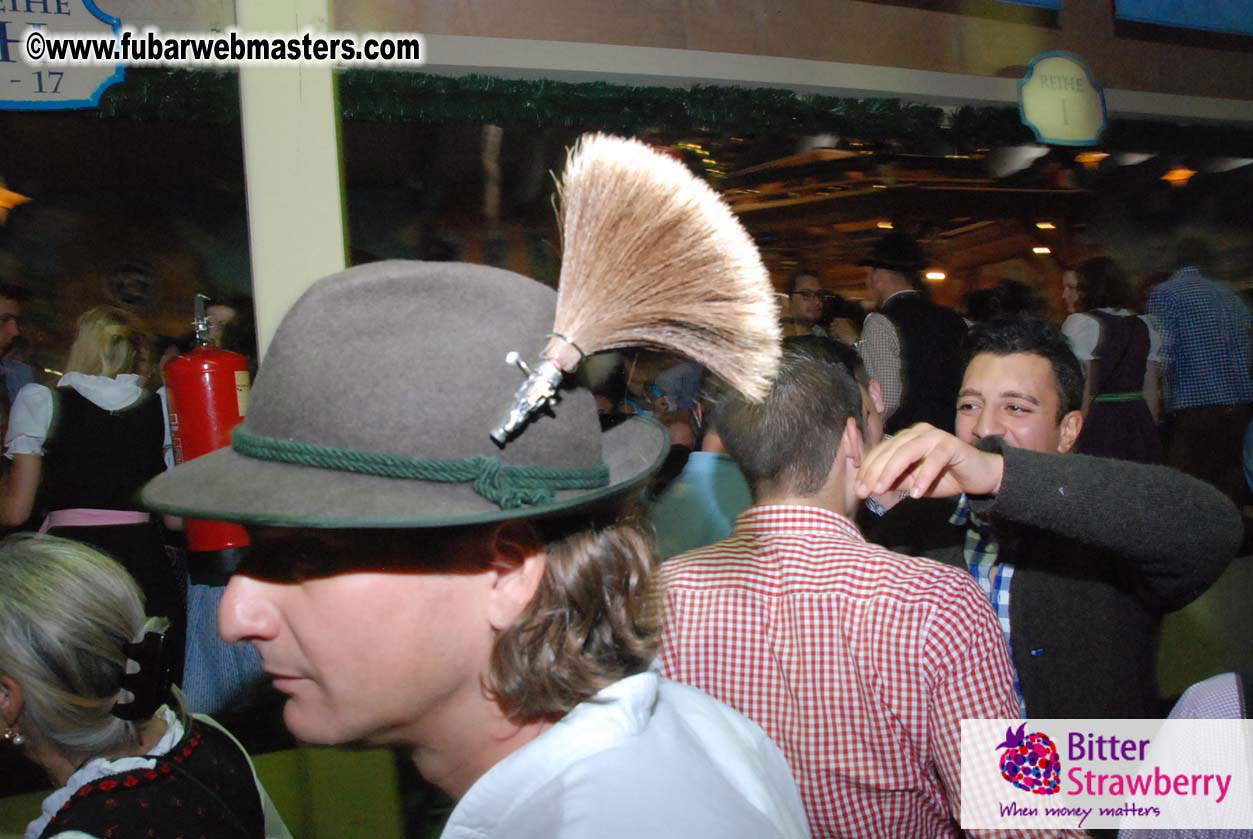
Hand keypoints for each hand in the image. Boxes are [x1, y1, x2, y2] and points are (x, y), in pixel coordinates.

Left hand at [856, 423, 1003, 499]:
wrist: (978, 476)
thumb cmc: (943, 477)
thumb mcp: (913, 483)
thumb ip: (895, 482)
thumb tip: (870, 487)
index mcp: (905, 439)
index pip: (880, 451)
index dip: (867, 469)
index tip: (858, 489)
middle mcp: (917, 432)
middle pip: (889, 450)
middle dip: (874, 472)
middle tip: (864, 491)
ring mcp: (934, 436)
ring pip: (906, 452)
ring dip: (891, 472)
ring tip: (881, 490)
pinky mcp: (951, 445)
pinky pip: (933, 460)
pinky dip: (923, 477)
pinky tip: (915, 494)